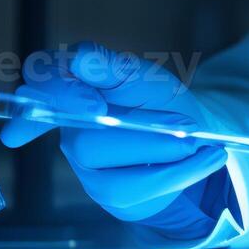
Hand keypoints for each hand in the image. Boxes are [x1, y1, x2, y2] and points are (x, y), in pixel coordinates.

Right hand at [0, 40, 227, 222]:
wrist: (186, 135)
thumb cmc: (156, 99)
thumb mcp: (142, 75)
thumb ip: (110, 66)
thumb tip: (78, 57)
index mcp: (71, 86)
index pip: (42, 83)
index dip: (61, 94)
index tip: (95, 104)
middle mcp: (69, 129)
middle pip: (84, 140)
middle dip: (140, 134)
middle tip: (186, 127)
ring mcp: (84, 165)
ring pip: (112, 172)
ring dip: (164, 153)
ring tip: (201, 143)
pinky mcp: (106, 192)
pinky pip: (133, 189)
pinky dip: (178, 174)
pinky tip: (206, 160)